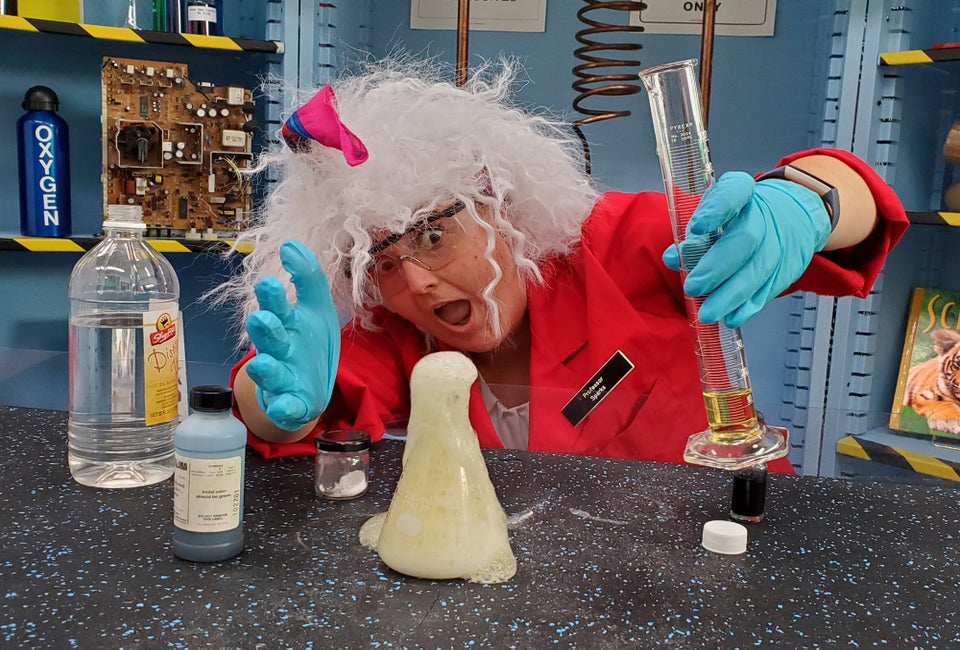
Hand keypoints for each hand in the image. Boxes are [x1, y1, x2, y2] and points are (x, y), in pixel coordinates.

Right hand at [244, 241, 340, 430]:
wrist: (308, 387)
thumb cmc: (309, 342)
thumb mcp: (317, 307)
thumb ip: (307, 276)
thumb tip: (292, 244)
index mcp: (287, 323)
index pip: (278, 307)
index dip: (273, 297)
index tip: (269, 281)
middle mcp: (280, 348)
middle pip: (269, 337)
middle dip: (265, 328)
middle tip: (261, 317)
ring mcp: (282, 376)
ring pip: (270, 371)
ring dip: (266, 368)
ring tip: (263, 363)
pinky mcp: (289, 403)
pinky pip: (284, 406)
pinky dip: (284, 407)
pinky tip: (285, 405)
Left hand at [662, 171, 830, 327]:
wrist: (791, 216)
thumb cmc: (739, 216)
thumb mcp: (715, 214)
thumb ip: (693, 236)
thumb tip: (673, 258)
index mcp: (742, 192)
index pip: (733, 193)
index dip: (715, 210)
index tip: (695, 228)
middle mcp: (763, 214)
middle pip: (745, 239)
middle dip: (716, 267)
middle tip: (692, 287)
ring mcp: (778, 242)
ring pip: (757, 270)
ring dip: (730, 296)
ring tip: (707, 313)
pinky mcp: (786, 267)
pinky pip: (768, 289)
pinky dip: (748, 307)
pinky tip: (731, 318)